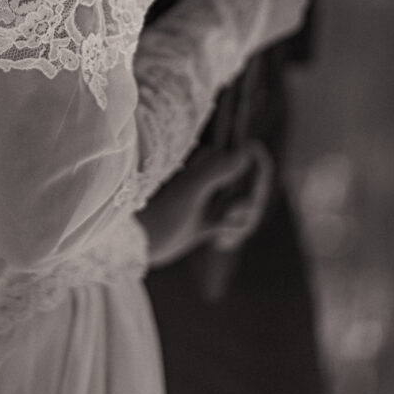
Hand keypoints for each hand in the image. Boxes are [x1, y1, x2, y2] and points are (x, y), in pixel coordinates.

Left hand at [138, 141, 272, 268]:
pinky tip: (221, 242)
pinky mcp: (213, 215)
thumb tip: (247, 151)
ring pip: (249, 201)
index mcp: (208, 155)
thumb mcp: (188, 191)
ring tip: (221, 236)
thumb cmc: (156, 212)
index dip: (256, 175)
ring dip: (243, 220)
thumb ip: (216, 170)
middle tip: (227, 218)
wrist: (137, 242)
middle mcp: (215, 170)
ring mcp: (215, 193)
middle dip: (249, 203)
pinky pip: (239, 220)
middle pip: (255, 180)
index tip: (244, 198)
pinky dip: (235, 231)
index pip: (251, 153)